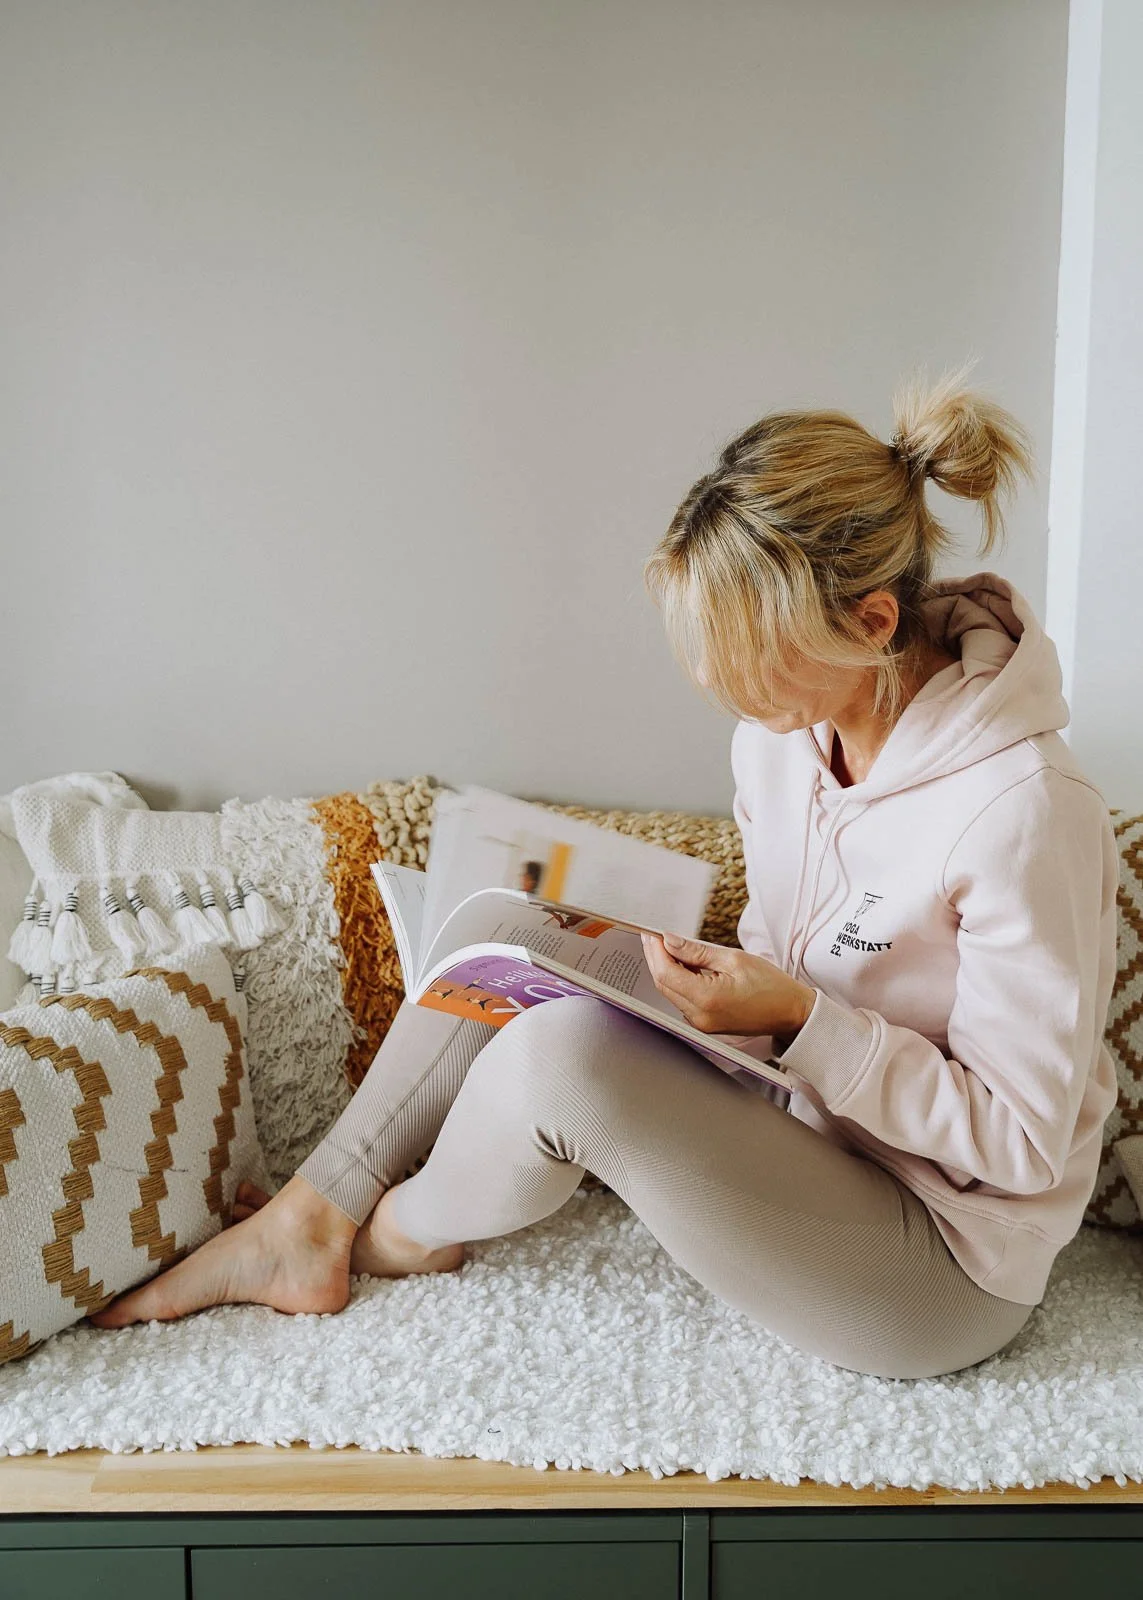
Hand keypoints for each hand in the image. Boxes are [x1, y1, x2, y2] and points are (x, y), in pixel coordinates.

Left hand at [640, 931, 814, 1043]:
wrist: (790, 1013)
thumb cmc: (771, 986)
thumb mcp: (734, 959)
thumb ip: (697, 951)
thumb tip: (671, 941)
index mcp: (707, 999)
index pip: (665, 973)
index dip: (655, 951)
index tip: (653, 934)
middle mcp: (699, 1016)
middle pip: (663, 984)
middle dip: (656, 958)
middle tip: (655, 937)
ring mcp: (701, 1023)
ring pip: (670, 992)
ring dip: (666, 969)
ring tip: (670, 947)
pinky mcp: (704, 1024)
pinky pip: (682, 1000)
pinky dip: (678, 981)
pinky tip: (683, 966)